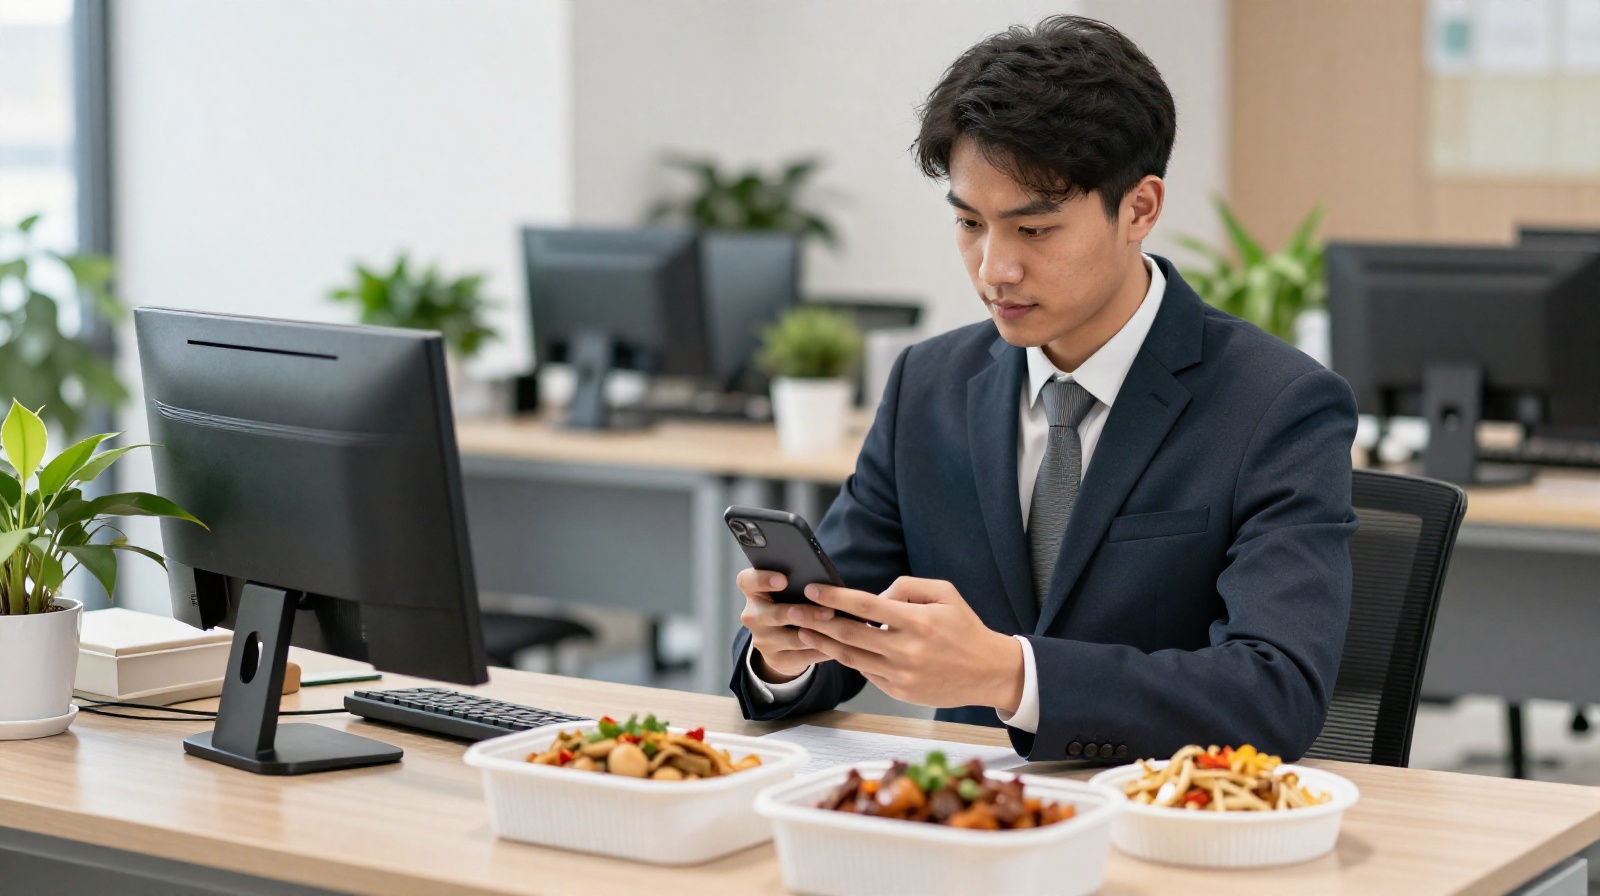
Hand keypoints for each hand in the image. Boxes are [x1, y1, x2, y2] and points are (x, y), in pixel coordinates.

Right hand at [737, 568, 829, 682]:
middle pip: (774, 614)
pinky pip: (802, 657)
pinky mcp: (775, 660)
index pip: (747, 581)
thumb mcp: (789, 591)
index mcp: (753, 592)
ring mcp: (762, 640)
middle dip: (804, 613)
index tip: (783, 580)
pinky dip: (822, 650)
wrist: (780, 641)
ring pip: (792, 639)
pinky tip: (838, 645)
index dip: (762, 579)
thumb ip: (800, 585)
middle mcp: (752, 616)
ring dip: (818, 635)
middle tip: (829, 612)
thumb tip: (827, 585)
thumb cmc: (790, 603)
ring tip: (841, 630)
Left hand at [790, 576, 1023, 711]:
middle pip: (849, 634)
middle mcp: (905, 650)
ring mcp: (901, 675)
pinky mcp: (899, 692)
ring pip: (851, 657)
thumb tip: (876, 597)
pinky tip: (833, 648)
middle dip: (816, 621)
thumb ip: (907, 587)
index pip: (865, 607)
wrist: (989, 672)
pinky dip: (848, 659)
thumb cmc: (966, 628)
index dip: (835, 597)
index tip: (813, 589)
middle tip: (793, 611)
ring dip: (823, 643)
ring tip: (803, 631)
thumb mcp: (944, 594)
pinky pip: (866, 673)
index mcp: (916, 622)